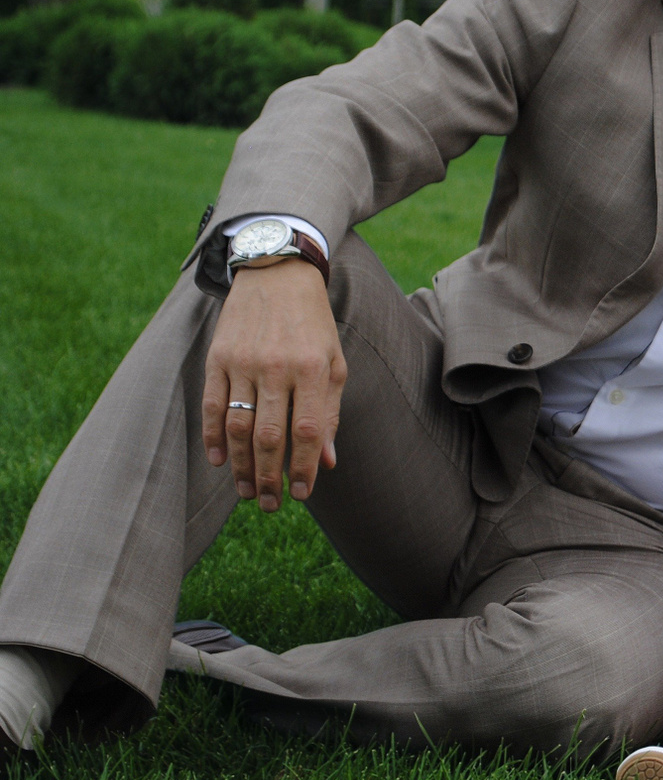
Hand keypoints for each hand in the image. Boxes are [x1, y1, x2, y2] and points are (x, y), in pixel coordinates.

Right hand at [201, 258, 346, 510]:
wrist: (277, 274)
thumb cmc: (313, 325)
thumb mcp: (334, 362)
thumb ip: (330, 412)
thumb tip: (326, 461)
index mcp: (312, 368)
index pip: (307, 431)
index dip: (304, 467)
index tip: (302, 494)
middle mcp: (276, 367)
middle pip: (268, 436)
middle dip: (269, 477)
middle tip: (271, 504)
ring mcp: (242, 362)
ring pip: (237, 426)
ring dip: (240, 466)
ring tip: (246, 492)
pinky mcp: (217, 358)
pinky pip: (212, 406)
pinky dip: (214, 437)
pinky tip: (219, 461)